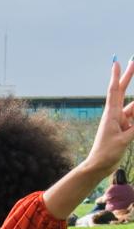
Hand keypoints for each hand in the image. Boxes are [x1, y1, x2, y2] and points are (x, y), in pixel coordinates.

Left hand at [83, 58, 133, 175]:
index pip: (115, 91)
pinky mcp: (124, 129)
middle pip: (123, 92)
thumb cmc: (106, 154)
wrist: (99, 166)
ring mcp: (120, 121)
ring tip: (129, 110)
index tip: (116, 62)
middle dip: (128, 77)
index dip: (117, 76)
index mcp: (111, 115)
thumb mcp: (124, 140)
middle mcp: (115, 115)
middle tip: (133, 61)